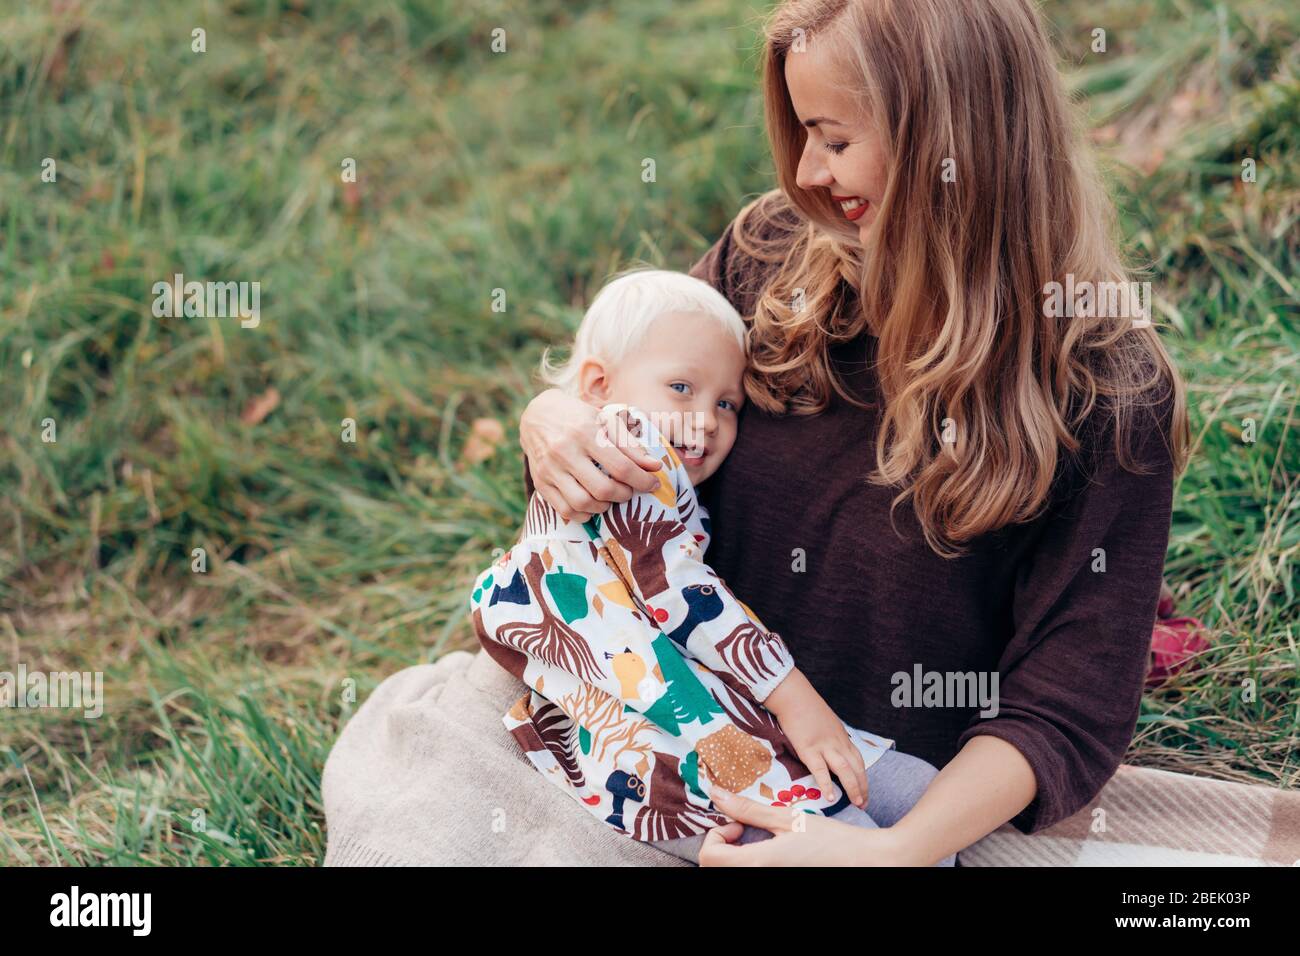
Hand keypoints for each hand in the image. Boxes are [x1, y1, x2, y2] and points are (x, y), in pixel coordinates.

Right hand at [519, 389, 661, 521]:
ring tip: (611, 497)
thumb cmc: (578, 417)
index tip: (653, 483)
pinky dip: (585, 513)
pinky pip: (566, 510)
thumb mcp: (605, 421)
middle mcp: (565, 452)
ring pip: (583, 503)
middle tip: (629, 490)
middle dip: (624, 495)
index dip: (642, 480)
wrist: (537, 415)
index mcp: (585, 432)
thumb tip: (655, 467)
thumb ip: (630, 444)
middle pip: (603, 489)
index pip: (621, 466)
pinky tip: (593, 504)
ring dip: (605, 507)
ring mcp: (550, 469)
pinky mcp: (541, 483)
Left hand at [699, 789, 913, 865]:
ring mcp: (770, 882)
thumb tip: (717, 794)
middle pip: (715, 867)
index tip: (739, 824)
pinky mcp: (780, 882)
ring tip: (759, 838)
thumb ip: (749, 809)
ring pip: (731, 872)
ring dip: (734, 854)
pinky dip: (749, 861)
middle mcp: (759, 879)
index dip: (716, 835)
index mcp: (758, 864)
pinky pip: (749, 874)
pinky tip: (770, 851)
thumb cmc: (829, 840)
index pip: (709, 856)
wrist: (862, 861)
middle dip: (722, 845)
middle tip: (745, 829)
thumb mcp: (787, 818)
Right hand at [763, 669, 867, 807]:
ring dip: (853, 788)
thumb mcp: (827, 721)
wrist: (793, 695)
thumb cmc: (806, 706)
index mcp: (842, 736)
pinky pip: (820, 770)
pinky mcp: (809, 749)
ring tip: (856, 803)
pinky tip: (830, 797)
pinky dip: (826, 785)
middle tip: (864, 804)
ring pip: (845, 770)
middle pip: (856, 767)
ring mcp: (824, 746)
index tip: (865, 791)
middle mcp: (838, 742)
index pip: (858, 760)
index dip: (863, 777)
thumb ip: (832, 736)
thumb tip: (833, 748)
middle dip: (863, 787)